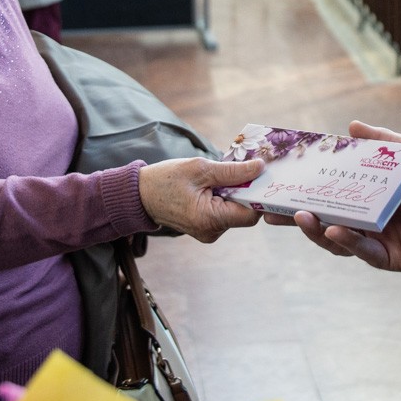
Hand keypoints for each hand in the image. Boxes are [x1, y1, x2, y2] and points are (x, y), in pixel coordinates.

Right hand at [138, 157, 266, 243]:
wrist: (140, 195)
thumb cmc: (166, 180)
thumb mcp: (200, 168)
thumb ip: (232, 171)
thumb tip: (260, 168)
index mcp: (209, 219)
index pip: (250, 214)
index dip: (257, 195)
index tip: (256, 176)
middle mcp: (211, 232)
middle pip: (244, 213)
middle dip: (244, 191)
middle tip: (234, 171)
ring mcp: (209, 233)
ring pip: (235, 212)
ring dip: (233, 194)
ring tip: (216, 179)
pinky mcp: (206, 228)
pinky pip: (224, 213)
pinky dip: (224, 198)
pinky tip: (211, 186)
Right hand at [273, 120, 400, 271]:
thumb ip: (381, 140)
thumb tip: (350, 127)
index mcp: (367, 198)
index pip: (328, 196)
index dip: (304, 193)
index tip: (279, 186)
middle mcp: (367, 221)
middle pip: (324, 222)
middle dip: (297, 218)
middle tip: (271, 210)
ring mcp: (376, 241)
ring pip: (337, 240)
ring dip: (316, 230)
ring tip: (302, 217)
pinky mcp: (390, 258)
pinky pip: (363, 252)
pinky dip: (347, 242)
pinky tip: (334, 231)